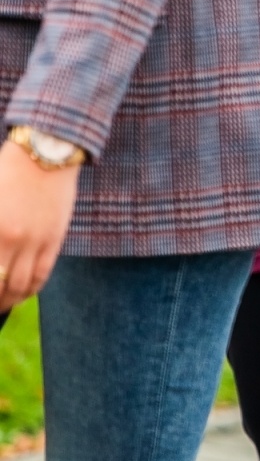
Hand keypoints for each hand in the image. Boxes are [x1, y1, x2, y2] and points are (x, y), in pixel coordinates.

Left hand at [0, 139, 78, 309]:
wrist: (45, 156)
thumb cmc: (7, 172)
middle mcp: (13, 240)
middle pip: (0, 285)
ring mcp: (36, 241)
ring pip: (21, 285)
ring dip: (9, 300)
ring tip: (2, 304)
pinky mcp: (54, 239)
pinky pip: (43, 273)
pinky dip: (32, 290)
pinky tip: (23, 294)